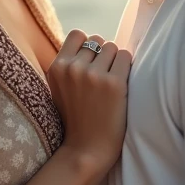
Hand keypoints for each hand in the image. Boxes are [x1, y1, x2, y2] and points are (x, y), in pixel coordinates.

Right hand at [47, 29, 130, 169]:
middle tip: (103, 76)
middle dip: (103, 54)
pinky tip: (122, 85)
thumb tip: (90, 42)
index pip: (78, 34)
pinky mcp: (114, 84)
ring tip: (112, 82)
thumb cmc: (77, 118)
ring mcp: (93, 75)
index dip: (88, 46)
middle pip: (98, 40)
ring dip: (116, 61)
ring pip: (112, 47)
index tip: (92, 63)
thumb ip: (68, 64)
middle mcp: (73, 68)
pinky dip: (127, 68)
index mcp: (57, 67)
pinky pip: (126, 57)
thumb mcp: (60, 88)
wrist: (86, 150)